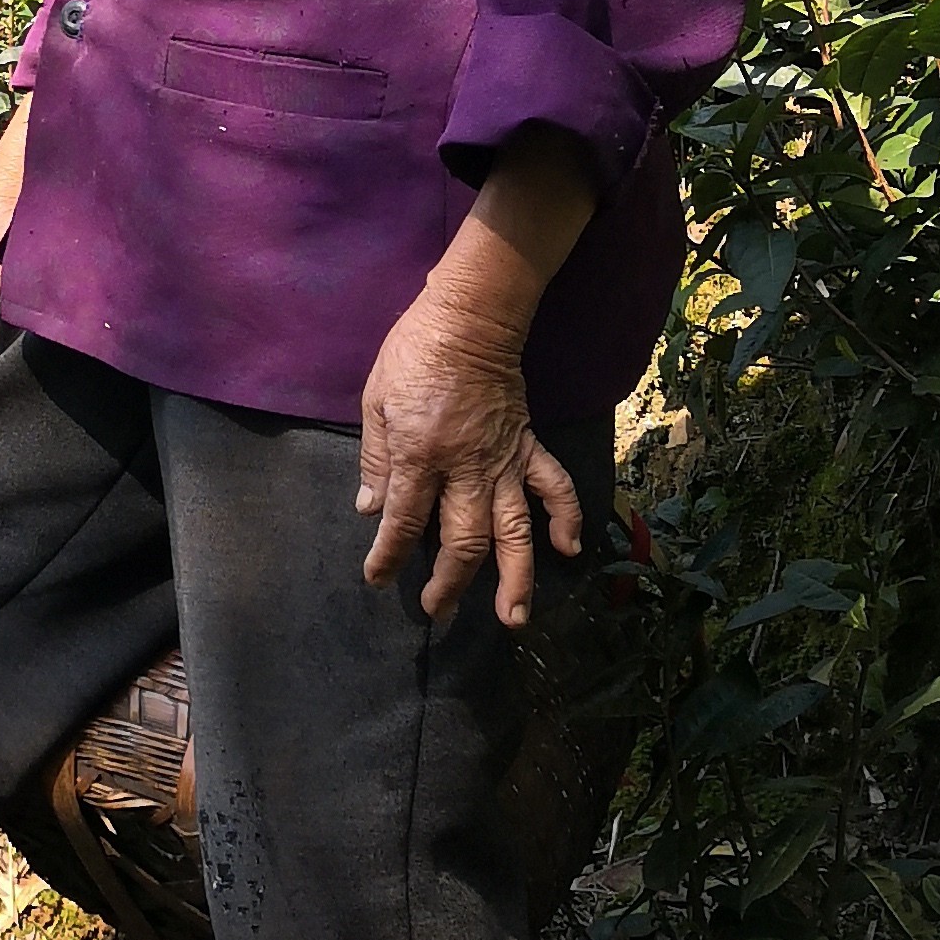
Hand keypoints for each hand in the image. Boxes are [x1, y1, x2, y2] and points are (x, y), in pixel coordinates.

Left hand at [355, 290, 581, 625]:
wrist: (469, 320)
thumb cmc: (412, 355)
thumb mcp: (375, 402)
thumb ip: (376, 458)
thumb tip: (371, 508)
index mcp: (419, 456)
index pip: (401, 520)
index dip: (388, 556)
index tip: (378, 580)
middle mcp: (465, 468)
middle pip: (461, 540)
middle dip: (448, 582)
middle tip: (436, 611)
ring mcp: (503, 460)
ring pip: (513, 530)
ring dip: (514, 578)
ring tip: (513, 618)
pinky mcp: (528, 446)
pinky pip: (554, 486)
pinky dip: (565, 517)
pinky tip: (567, 549)